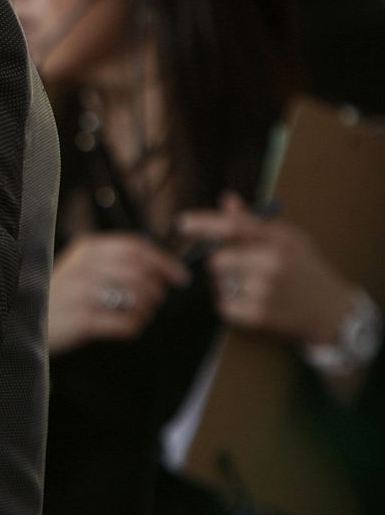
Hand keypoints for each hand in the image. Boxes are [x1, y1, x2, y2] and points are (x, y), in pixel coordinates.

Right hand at [47, 232, 188, 353]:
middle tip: (157, 301)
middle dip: (158, 290)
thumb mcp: (80, 267)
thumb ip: (111, 261)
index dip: (164, 261)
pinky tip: (127, 327)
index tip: (180, 276)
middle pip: (141, 273)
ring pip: (137, 298)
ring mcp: (82, 293)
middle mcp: (84, 266)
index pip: (135, 247)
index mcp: (86, 248)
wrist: (23, 320)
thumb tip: (158, 265)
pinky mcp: (82, 319)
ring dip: (147, 310)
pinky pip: (126, 323)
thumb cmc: (60, 295)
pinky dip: (134, 327)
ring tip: (140, 315)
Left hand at [177, 192, 355, 345]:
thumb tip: (226, 199)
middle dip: (219, 261)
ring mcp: (265, 291)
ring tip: (251, 284)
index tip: (182, 222)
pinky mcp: (259, 315)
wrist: (331, 310)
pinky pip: (223, 304)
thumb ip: (254, 222)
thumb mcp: (288, 238)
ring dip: (225, 282)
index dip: (205, 223)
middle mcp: (272, 264)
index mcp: (279, 240)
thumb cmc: (304, 268)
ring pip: (218, 282)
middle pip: (217, 259)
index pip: (234, 226)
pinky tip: (250, 300)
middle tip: (237, 264)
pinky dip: (229, 303)